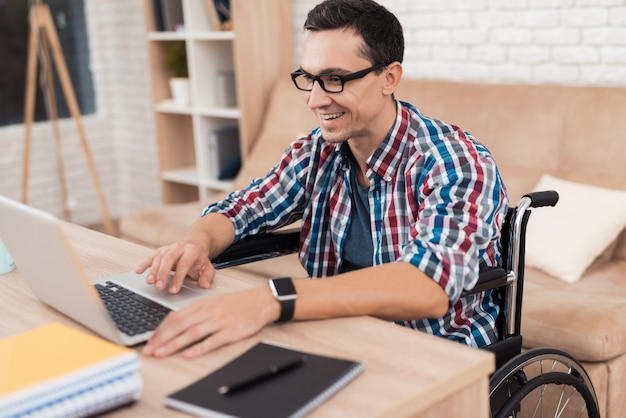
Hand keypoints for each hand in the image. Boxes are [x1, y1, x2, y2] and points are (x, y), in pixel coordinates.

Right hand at [136, 240, 214, 293]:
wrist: (195, 245)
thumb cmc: (200, 260)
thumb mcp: (208, 268)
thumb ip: (207, 277)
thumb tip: (205, 286)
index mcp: (192, 251)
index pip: (184, 264)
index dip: (178, 278)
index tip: (173, 290)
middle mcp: (179, 247)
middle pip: (169, 259)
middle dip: (163, 274)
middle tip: (159, 287)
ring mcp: (168, 248)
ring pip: (159, 258)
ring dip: (153, 270)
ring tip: (150, 282)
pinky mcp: (160, 251)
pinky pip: (151, 257)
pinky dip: (144, 264)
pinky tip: (138, 271)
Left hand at [142, 286, 279, 357]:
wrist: (260, 301)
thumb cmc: (236, 303)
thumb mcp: (212, 302)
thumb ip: (194, 312)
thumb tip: (174, 321)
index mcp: (202, 305)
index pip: (175, 317)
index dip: (160, 330)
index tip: (150, 341)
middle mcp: (208, 312)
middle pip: (180, 325)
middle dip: (162, 339)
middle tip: (149, 350)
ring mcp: (219, 321)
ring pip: (192, 333)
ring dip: (175, 344)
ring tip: (162, 353)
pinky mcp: (230, 331)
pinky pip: (212, 340)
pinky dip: (200, 348)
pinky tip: (189, 354)